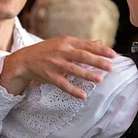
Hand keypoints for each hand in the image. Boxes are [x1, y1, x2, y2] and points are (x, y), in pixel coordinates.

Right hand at [0, 36, 115, 98]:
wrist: (24, 60)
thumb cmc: (46, 51)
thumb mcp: (62, 43)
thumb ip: (81, 44)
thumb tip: (99, 43)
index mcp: (66, 42)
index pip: (86, 45)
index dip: (100, 50)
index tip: (113, 54)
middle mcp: (61, 52)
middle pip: (82, 56)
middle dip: (97, 61)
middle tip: (110, 67)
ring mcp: (55, 64)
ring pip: (73, 70)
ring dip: (87, 74)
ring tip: (100, 79)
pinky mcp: (50, 76)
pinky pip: (63, 84)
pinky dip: (73, 90)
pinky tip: (83, 95)